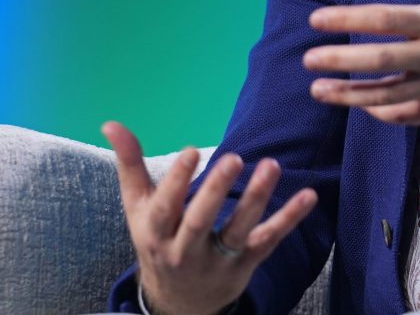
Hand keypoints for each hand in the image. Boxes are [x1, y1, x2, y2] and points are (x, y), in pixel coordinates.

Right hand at [103, 121, 316, 314]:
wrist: (177, 303)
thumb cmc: (157, 240)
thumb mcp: (138, 208)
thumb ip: (130, 165)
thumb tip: (111, 123)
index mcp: (156, 232)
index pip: (166, 207)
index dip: (176, 180)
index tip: (191, 150)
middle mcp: (185, 250)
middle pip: (200, 221)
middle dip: (216, 191)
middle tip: (234, 158)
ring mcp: (217, 261)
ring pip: (238, 231)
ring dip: (256, 199)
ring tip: (271, 165)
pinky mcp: (245, 265)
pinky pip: (268, 241)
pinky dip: (289, 219)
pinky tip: (308, 196)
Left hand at [302, 0, 419, 123]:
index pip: (386, 19)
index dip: (348, 19)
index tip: (316, 19)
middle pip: (382, 60)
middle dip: (341, 61)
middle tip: (307, 59)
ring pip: (389, 95)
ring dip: (350, 94)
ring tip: (318, 90)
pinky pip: (409, 115)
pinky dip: (383, 112)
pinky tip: (361, 104)